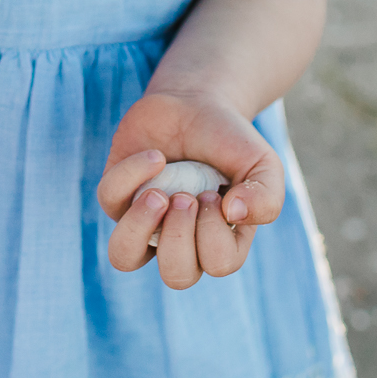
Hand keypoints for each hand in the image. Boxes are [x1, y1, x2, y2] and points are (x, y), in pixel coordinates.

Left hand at [97, 90, 283, 288]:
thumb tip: (233, 215)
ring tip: (158, 196)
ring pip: (123, 256)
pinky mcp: (116, 194)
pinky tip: (155, 156)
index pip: (218, 264)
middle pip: (175, 274)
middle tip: (187, 197)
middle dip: (180, 236)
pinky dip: (131, 175)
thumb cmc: (231, 142)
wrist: (197, 103)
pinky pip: (110, 199)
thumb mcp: (263, 164)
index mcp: (219, 242)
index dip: (215, 231)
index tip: (218, 193)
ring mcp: (144, 221)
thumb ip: (266, 196)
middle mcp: (179, 241)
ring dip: (139, 228)